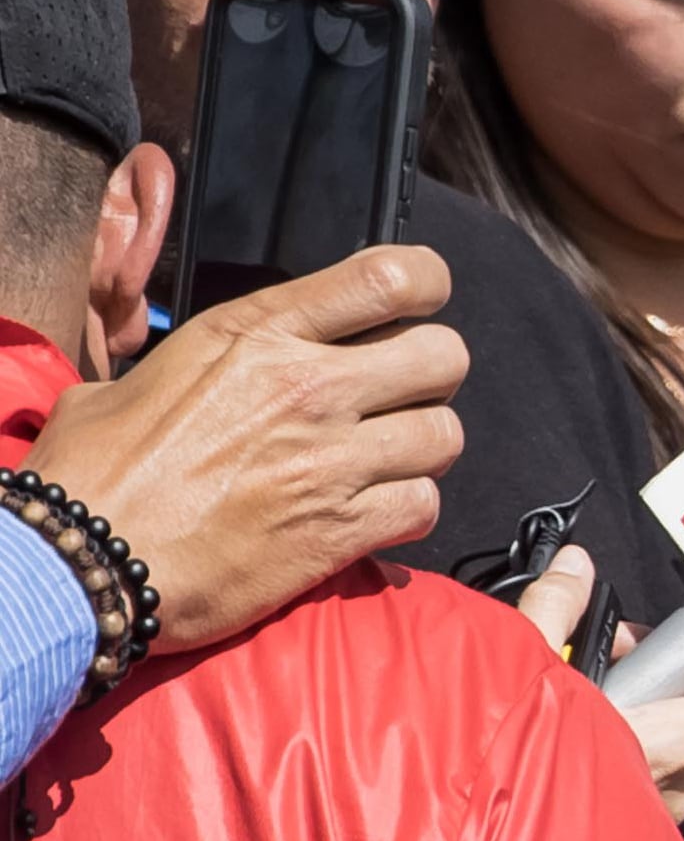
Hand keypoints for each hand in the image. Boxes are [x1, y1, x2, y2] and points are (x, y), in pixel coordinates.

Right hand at [26, 245, 465, 646]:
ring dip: (424, 449)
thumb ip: (200, 362)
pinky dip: (411, 510)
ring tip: (386, 459)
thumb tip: (209, 368)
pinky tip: (375, 513)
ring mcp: (330, 460)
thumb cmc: (93, 475)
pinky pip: (424, 504)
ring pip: (445, 434)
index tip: (421, 302)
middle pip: (444, 355)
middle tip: (399, 397)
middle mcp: (306, 387)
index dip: (425, 284)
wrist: (80, 564)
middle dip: (432, 376)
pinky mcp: (340, 531)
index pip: (389, 277)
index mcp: (255, 335)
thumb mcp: (134, 381)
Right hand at [515, 544, 683, 815]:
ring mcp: (656, 821)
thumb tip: (576, 565)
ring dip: (653, 714)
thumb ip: (556, 610)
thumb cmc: (498, 780)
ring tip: (587, 689)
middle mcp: (675, 788)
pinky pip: (653, 782)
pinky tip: (578, 735)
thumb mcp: (519, 673)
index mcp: (667, 744)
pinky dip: (630, 748)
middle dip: (679, 678)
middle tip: (623, 650)